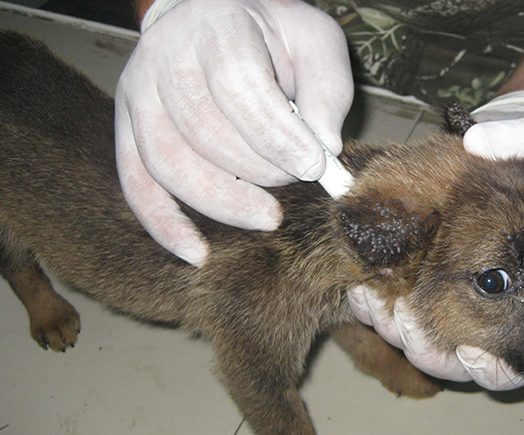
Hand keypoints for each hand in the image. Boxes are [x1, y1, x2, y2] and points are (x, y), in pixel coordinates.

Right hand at [115, 0, 352, 265]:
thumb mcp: (314, 42)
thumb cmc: (272, 37)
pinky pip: (136, 185)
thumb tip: (325, 148)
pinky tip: (197, 253)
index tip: (314, 166)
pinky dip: (164, 224)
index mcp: (216, 28)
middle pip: (204, 129)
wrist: (213, 19)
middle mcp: (164, 58)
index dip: (276, 134)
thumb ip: (327, 89)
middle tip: (296, 181)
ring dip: (223, 201)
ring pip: (168, 162)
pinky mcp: (126, 131)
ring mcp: (137, 96)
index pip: (238, 84)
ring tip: (268, 214)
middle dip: (258, 169)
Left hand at [346, 91, 523, 389]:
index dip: (494, 368)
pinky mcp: (420, 270)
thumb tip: (478, 138)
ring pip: (420, 342)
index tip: (469, 349)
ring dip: (391, 330)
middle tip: (402, 319)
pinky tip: (359, 285)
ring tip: (372, 300)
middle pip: (459, 364)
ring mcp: (456, 289)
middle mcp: (498, 303)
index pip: (520, 359)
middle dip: (426, 352)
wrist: (519, 141)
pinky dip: (372, 305)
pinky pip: (393, 307)